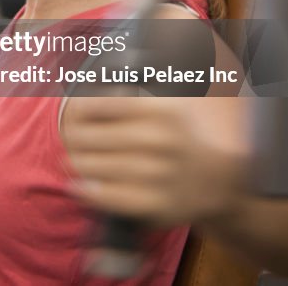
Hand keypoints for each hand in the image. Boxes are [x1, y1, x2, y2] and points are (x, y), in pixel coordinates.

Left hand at [61, 96, 249, 225]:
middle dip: (74, 138)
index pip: (100, 105)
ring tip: (71, 161)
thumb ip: (130, 92)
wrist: (218, 178)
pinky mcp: (156, 203)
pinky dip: (87, 191)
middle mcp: (160, 141)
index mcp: (161, 111)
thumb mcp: (165, 104)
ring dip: (76, 164)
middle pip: (91, 137)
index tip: (73, 114)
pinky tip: (77, 186)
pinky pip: (109, 197)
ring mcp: (159, 174)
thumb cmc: (180, 136)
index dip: (78, 110)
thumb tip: (89, 84)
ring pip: (95, 166)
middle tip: (70, 139)